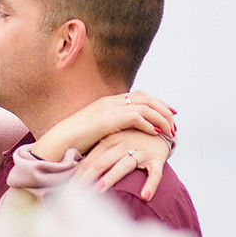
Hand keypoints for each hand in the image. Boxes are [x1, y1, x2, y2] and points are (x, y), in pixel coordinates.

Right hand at [31, 90, 176, 161]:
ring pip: (145, 107)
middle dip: (164, 109)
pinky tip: (156, 133)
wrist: (60, 141)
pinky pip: (136, 117)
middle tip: (175, 121)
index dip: (157, 103)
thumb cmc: (76, 140)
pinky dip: (149, 124)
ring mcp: (110, 108)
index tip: (169, 112)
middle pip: (146, 98)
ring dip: (161, 118)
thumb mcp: (97, 129)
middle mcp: (111, 101)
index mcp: (109, 102)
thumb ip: (111, 126)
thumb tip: (126, 133)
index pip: (140, 95)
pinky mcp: (109, 119)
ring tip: (170, 130)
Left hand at [71, 129, 171, 200]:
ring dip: (111, 177)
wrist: (161, 125)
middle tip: (73, 195)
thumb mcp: (113, 140)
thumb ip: (99, 154)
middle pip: (101, 163)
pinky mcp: (157, 158)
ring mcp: (140, 151)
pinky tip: (144, 197)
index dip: (77, 175)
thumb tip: (78, 172)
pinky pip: (155, 173)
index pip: (89, 160)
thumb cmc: (132, 137)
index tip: (65, 191)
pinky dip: (150, 185)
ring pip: (124, 165)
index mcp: (109, 141)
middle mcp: (123, 144)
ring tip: (98, 189)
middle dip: (86, 179)